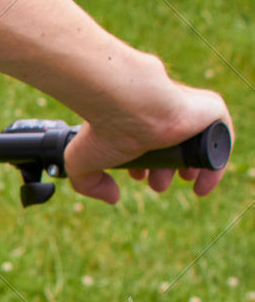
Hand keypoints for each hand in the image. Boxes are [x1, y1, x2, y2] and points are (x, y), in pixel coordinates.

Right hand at [65, 80, 232, 203]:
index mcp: (138, 121)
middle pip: (175, 147)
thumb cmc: (103, 129)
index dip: (146, 166)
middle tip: (160, 185)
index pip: (149, 144)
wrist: (129, 103)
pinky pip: (221, 141)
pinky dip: (216, 165)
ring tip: (186, 182)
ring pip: (197, 145)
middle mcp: (164, 115)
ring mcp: (189, 112)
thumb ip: (90, 185)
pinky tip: (205, 183)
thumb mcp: (80, 163)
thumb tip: (113, 198)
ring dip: (192, 169)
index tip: (141, 178)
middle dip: (169, 171)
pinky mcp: (211, 111)